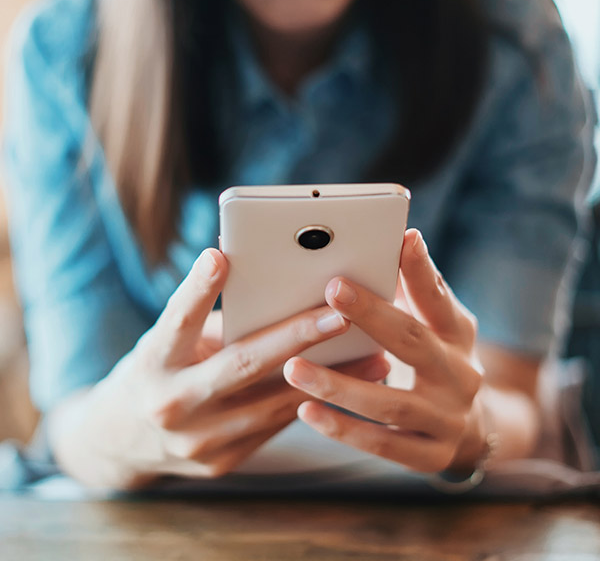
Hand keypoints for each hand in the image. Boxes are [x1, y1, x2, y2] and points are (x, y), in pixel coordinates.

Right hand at [53, 248, 388, 488]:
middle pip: (242, 364)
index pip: (176, 320)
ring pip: (272, 405)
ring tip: (375, 357)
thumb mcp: (169, 342)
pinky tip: (350, 389)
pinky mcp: (221, 463)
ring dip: (329, 380)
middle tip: (342, 313)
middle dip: (297, 336)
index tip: (219, 256)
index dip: (197, 289)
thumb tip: (278, 293)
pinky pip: (274, 427)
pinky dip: (312, 404)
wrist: (120, 440)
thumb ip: (215, 322)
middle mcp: (171, 405)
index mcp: (152, 363)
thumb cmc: (156, 371)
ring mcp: (198, 441)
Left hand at [283, 229, 484, 473]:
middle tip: (331, 290)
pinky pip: (384, 445)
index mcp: (457, 335)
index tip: (400, 239)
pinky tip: (307, 412)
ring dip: (340, 386)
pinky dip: (344, 429)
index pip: (438, 298)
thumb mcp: (438, 324)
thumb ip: (415, 290)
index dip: (420, 270)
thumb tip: (399, 240)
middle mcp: (460, 376)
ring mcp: (448, 420)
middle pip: (413, 343)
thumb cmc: (437, 358)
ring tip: (294, 368)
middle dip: (372, 315)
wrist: (470, 428)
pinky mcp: (431, 456)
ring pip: (392, 404)